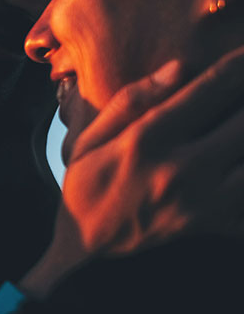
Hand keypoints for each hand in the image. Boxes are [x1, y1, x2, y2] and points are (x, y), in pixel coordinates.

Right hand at [21, 48, 243, 297]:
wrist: (85, 246)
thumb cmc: (87, 184)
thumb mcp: (90, 138)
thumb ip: (132, 101)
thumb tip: (178, 67)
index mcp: (145, 141)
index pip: (204, 94)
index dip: (235, 69)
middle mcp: (178, 169)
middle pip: (241, 124)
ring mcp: (201, 202)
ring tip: (243, 119)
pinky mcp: (212, 225)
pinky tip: (238, 159)